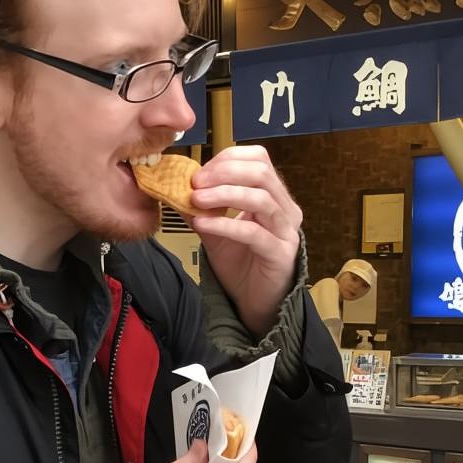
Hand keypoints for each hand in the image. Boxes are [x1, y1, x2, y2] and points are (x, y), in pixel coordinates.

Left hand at [190, 146, 302, 336]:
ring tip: (196, 200)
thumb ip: (203, 209)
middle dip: (224, 173)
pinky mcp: (280, 254)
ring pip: (260, 199)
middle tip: (195, 184)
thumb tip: (176, 188)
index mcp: (274, 196)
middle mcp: (285, 210)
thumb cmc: (241, 265)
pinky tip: (202, 225)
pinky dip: (224, 225)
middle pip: (261, 173)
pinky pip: (253, 233)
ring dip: (224, 194)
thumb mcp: (216, 231)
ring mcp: (286, 231)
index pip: (259, 159)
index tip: (199, 173)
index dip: (227, 160)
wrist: (254, 302)